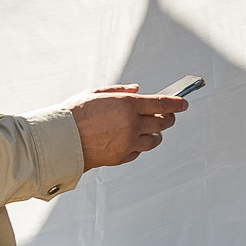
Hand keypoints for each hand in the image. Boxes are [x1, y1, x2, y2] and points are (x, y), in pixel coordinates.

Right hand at [68, 85, 187, 170]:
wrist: (61, 139)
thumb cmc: (75, 114)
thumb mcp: (97, 93)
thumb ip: (120, 90)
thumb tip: (137, 89)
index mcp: (127, 105)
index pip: (162, 103)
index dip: (177, 103)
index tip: (183, 104)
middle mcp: (132, 124)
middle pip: (163, 122)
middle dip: (169, 118)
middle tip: (167, 115)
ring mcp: (128, 142)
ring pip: (155, 139)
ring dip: (156, 133)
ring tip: (151, 129)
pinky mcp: (122, 156)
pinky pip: (140, 151)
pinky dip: (141, 145)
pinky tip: (134, 139)